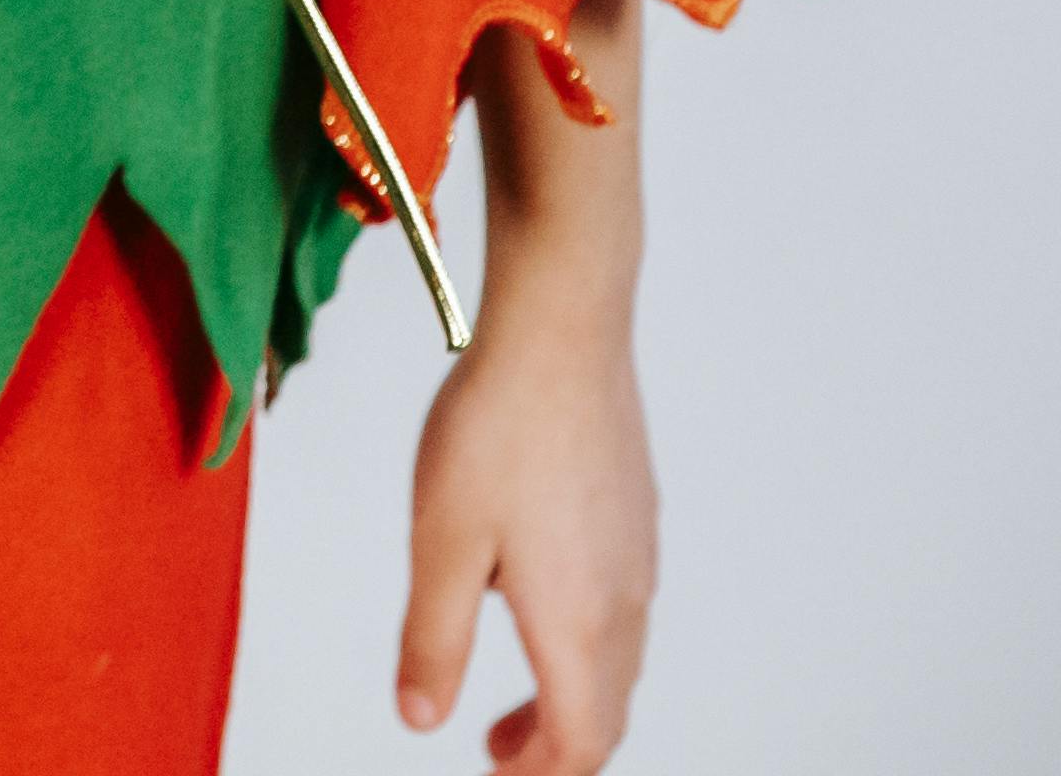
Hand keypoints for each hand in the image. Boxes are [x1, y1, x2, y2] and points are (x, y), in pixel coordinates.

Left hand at [399, 288, 653, 764]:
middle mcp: (624, 598)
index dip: (537, 774)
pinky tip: (531, 589)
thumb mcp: (440, 541)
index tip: (493, 772)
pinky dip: (584, 636)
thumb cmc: (496, 427)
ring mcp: (639, 553)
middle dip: (552, 743)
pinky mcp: (637, 513)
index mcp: (576, 621)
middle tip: (494, 746)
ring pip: (619, 658)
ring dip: (571, 690)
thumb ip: (432, 638)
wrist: (563, 329)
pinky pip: (623, 605)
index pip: (579, 741)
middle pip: (607, 711)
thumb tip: (421, 716)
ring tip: (513, 682)